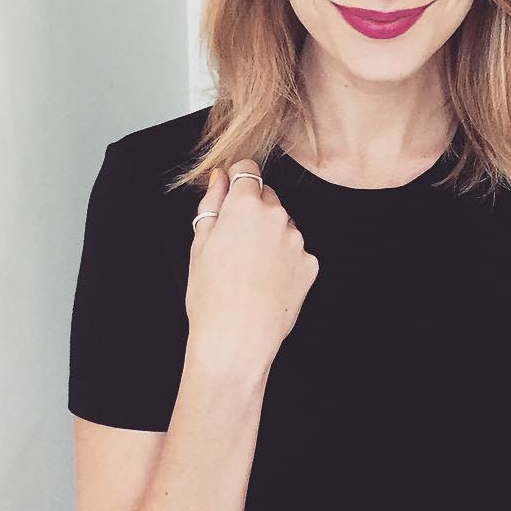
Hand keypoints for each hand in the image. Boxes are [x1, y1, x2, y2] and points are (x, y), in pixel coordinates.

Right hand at [186, 159, 319, 367]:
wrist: (237, 339)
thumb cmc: (211, 296)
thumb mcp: (200, 244)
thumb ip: (212, 203)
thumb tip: (220, 177)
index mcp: (245, 205)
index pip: (247, 171)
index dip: (237, 180)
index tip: (232, 194)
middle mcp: (276, 216)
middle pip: (267, 198)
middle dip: (253, 212)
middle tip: (235, 245)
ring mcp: (297, 240)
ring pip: (283, 226)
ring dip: (270, 237)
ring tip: (250, 270)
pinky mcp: (310, 264)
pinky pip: (296, 253)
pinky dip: (285, 262)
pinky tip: (267, 283)